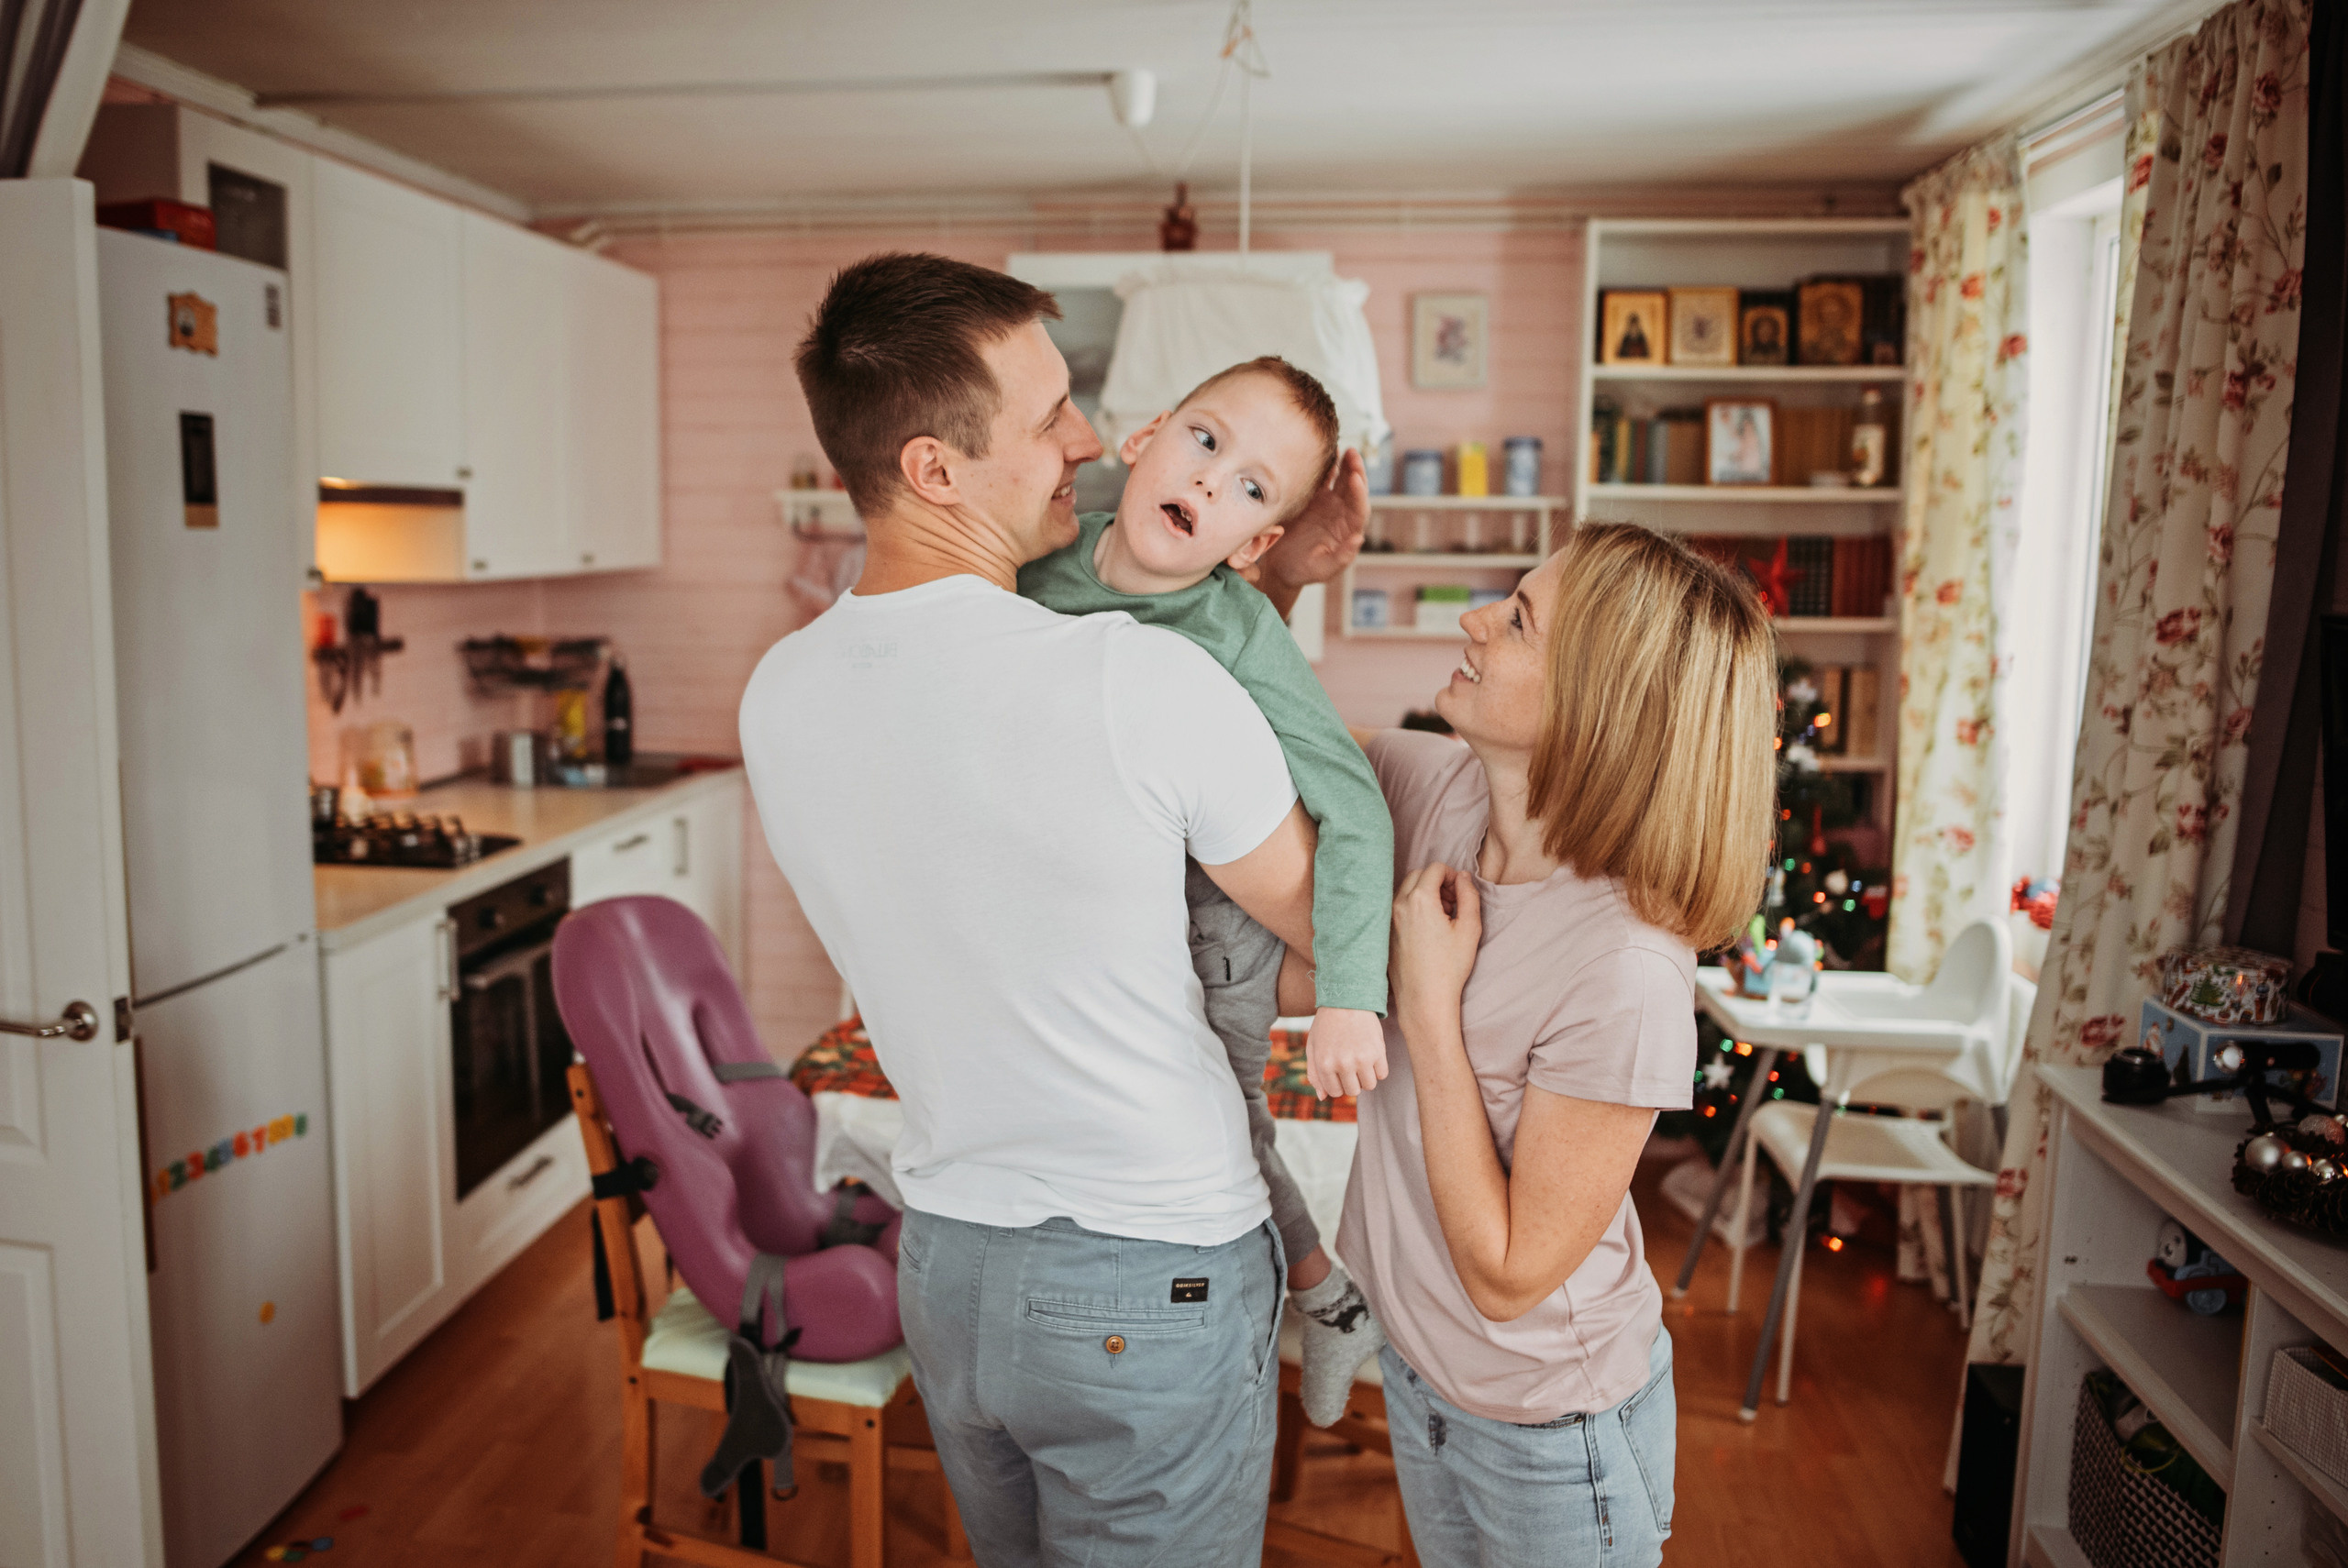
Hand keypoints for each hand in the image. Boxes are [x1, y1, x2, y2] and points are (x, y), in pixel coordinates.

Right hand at [1246, 448, 1367, 614]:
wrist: (1281, 566)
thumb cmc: (1303, 571)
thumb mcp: (1323, 570)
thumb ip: (1341, 558)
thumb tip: (1359, 538)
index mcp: (1348, 530)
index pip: (1359, 509)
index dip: (1359, 494)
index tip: (1355, 478)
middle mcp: (1342, 514)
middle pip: (1353, 489)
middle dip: (1355, 470)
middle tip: (1353, 453)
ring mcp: (1328, 504)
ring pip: (1340, 480)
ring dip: (1343, 464)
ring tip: (1343, 448)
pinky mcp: (1313, 498)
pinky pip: (1322, 479)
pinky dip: (1325, 466)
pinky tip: (1324, 453)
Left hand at [1305, 1006, 1388, 1099]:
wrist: (1347, 999)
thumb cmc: (1327, 1024)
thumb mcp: (1313, 1047)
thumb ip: (1315, 1073)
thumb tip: (1322, 1097)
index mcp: (1324, 1064)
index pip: (1335, 1092)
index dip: (1338, 1083)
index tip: (1339, 1070)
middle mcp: (1343, 1064)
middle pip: (1354, 1091)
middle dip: (1352, 1081)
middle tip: (1351, 1063)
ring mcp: (1361, 1059)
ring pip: (1369, 1085)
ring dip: (1366, 1076)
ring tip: (1361, 1059)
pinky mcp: (1378, 1052)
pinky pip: (1382, 1074)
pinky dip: (1378, 1068)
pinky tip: (1371, 1054)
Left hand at [1390, 863, 1480, 1034]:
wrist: (1425, 1000)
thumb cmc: (1449, 967)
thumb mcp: (1470, 928)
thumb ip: (1469, 895)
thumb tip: (1462, 877)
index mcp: (1420, 900)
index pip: (1435, 868)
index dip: (1452, 876)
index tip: (1461, 893)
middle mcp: (1398, 905)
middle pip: (1418, 875)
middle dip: (1437, 882)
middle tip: (1452, 905)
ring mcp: (1388, 919)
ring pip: (1406, 891)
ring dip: (1425, 894)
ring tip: (1442, 919)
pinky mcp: (1385, 933)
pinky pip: (1397, 908)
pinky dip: (1413, 908)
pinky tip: (1427, 931)